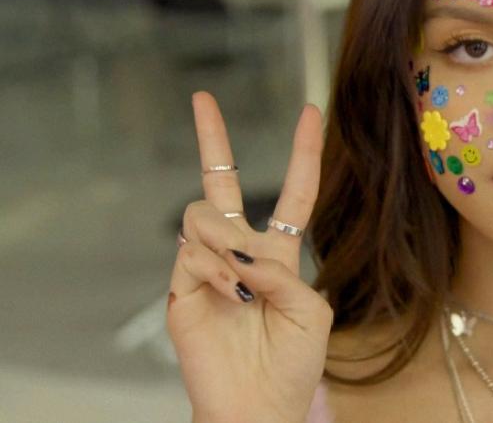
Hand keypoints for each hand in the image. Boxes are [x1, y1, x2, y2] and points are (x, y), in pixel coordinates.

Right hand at [167, 92, 332, 422]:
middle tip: (203, 99)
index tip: (311, 113)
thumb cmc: (291, 364)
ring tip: (239, 278)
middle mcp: (239, 252)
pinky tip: (227, 293)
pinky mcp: (181, 288)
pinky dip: (215, 269)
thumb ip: (284, 271)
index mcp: (279, 254)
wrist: (258, 406)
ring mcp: (206, 267)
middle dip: (212, 139)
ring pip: (203, 214)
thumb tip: (240, 249)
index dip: (303, 154)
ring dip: (227, 238)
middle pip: (221, 183)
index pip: (293, 193)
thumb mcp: (310, 309)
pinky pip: (192, 252)